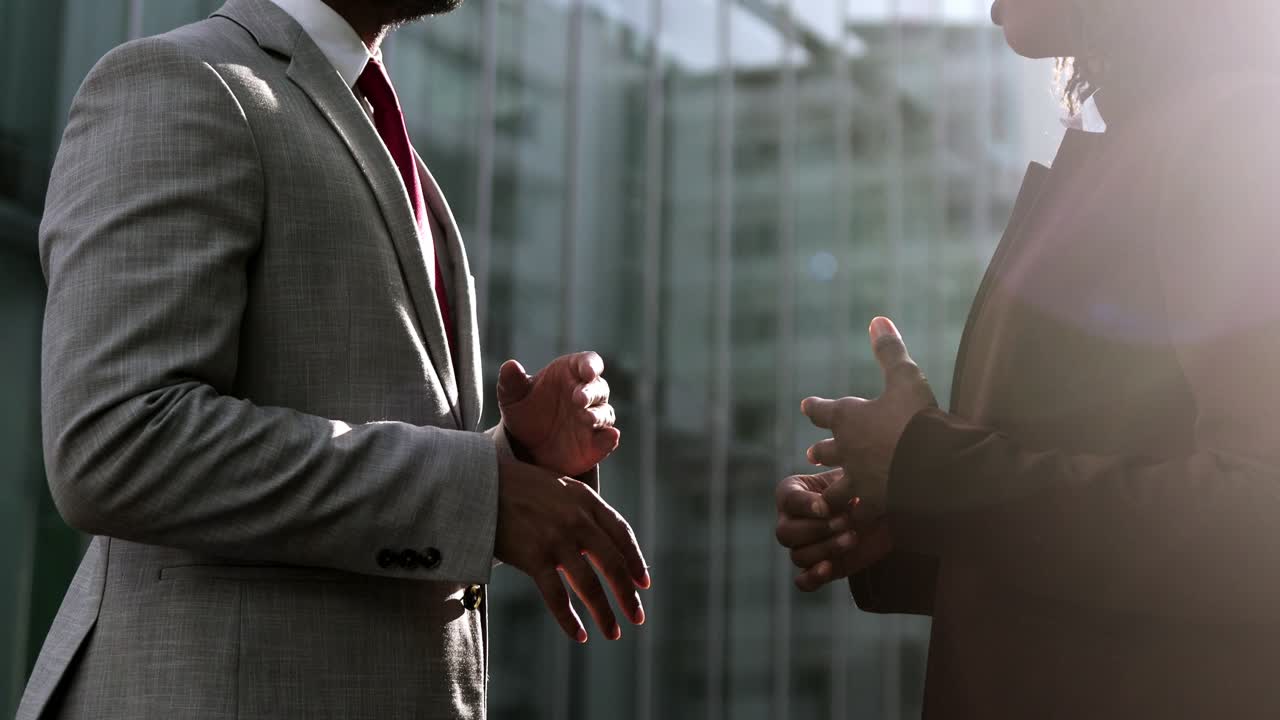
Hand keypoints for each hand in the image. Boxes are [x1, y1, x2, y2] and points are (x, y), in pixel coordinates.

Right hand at [493, 459, 650, 641]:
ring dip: (605, 613)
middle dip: (628, 595)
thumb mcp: (560, 487)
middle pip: (612, 564)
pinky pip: (557, 596)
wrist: (480, 484)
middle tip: (637, 617)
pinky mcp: (534, 557)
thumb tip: (602, 542)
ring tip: (613, 632)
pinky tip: (579, 634)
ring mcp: (556, 540)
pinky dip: (569, 619)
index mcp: (587, 500)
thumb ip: (582, 509)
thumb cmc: (520, 487)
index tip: (643, 583)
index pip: (621, 534)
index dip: (635, 561)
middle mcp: (577, 520)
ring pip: (589, 585)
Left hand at [498, 352, 619, 477]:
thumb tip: (510, 365)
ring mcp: (594, 419)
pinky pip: (608, 439)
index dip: (591, 365)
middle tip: (579, 398)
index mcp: (571, 373)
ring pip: (605, 413)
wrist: (526, 447)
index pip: (588, 362)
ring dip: (598, 415)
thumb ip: (511, 381)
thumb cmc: (525, 412)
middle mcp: (587, 393)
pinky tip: (610, 437)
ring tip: (586, 418)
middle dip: (591, 392)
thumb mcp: (512, 397)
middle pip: (599, 388)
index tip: (588, 371)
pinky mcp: (596, 443)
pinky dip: (610, 439)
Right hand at [775, 469, 893, 591]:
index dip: (806, 505)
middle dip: (817, 529)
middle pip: (785, 533)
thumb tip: (826, 502)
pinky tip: (827, 567)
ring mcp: (803, 547)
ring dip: (825, 548)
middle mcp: (791, 521)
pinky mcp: (818, 568)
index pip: (789, 500)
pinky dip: (812, 578)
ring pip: (798, 556)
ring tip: (852, 537)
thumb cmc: (864, 487)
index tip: (826, 506)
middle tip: (846, 521)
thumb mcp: (851, 477)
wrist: (886, 512)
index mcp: (792, 493)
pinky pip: (803, 581)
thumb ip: (835, 485)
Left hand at [801, 317, 936, 518]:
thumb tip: (877, 319)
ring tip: (826, 497)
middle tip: (812, 454)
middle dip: (821, 452)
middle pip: (826, 451)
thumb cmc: (916, 417)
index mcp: (849, 418)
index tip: (806, 406)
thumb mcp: (905, 377)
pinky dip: (859, 518)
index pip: (823, 411)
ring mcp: (858, 481)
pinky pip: (861, 514)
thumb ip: (889, 350)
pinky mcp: (874, 505)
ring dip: (831, 491)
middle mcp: (847, 451)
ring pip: (835, 489)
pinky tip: (858, 524)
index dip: (815, 407)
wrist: (931, 466)